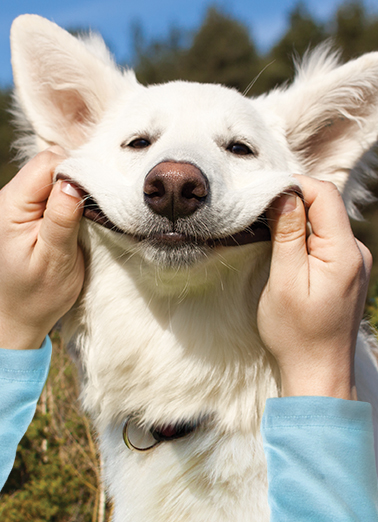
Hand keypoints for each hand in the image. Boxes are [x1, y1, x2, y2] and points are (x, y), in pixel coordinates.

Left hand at [0, 148, 84, 350]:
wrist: (21, 315)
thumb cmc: (37, 295)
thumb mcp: (54, 260)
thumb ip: (61, 220)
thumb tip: (73, 182)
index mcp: (11, 207)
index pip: (47, 164)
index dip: (76, 173)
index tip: (96, 197)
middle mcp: (12, 198)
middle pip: (51, 163)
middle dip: (78, 178)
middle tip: (96, 208)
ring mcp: (21, 203)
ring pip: (55, 174)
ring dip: (77, 189)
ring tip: (89, 214)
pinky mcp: (32, 210)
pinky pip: (55, 189)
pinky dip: (72, 197)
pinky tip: (81, 215)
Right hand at [257, 176, 371, 399]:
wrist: (318, 371)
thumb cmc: (296, 332)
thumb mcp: (285, 281)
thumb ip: (288, 235)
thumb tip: (283, 194)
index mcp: (344, 252)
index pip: (324, 195)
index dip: (293, 185)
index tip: (262, 195)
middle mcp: (355, 252)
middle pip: (325, 205)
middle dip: (292, 200)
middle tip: (259, 213)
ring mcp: (353, 262)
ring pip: (324, 221)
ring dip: (297, 219)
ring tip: (268, 230)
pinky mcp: (345, 271)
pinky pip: (325, 239)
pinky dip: (304, 235)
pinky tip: (286, 247)